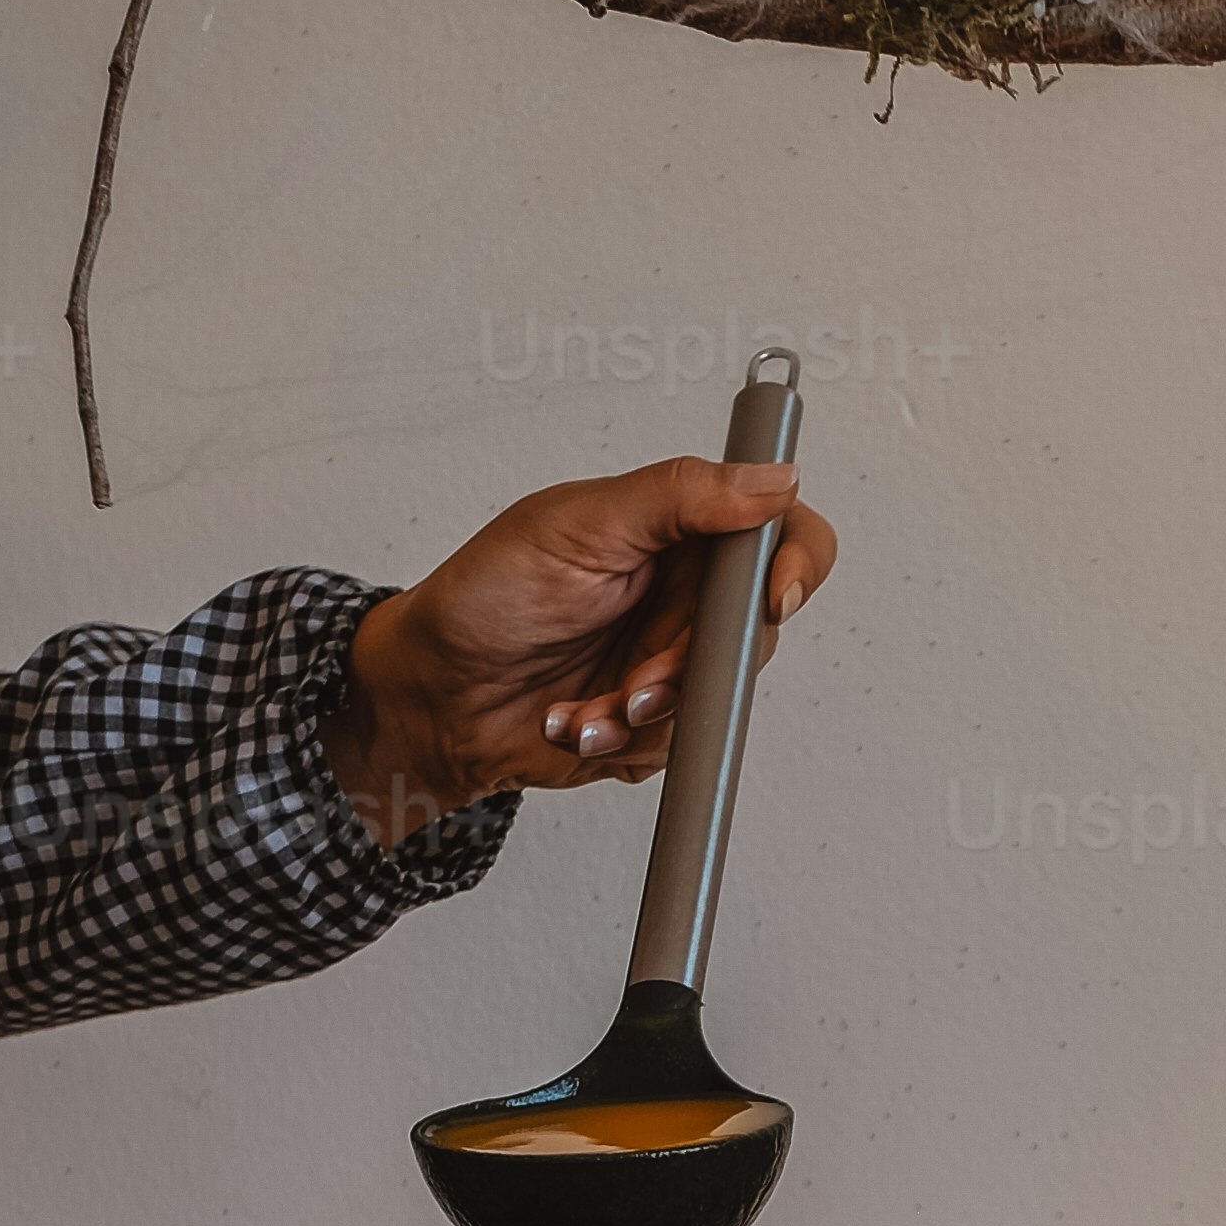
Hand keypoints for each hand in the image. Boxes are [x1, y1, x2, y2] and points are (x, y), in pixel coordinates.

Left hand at [328, 449, 839, 838]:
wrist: (430, 694)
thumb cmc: (484, 595)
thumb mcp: (578, 522)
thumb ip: (681, 494)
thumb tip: (772, 479)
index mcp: (678, 532)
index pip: (779, 533)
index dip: (794, 563)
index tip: (771, 597)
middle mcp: (684, 597)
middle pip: (756, 634)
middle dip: (695, 667)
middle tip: (640, 681)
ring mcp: (672, 663)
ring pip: (718, 701)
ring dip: (651, 713)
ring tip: (588, 707)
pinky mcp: (652, 723)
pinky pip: (677, 746)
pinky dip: (623, 742)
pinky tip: (574, 722)